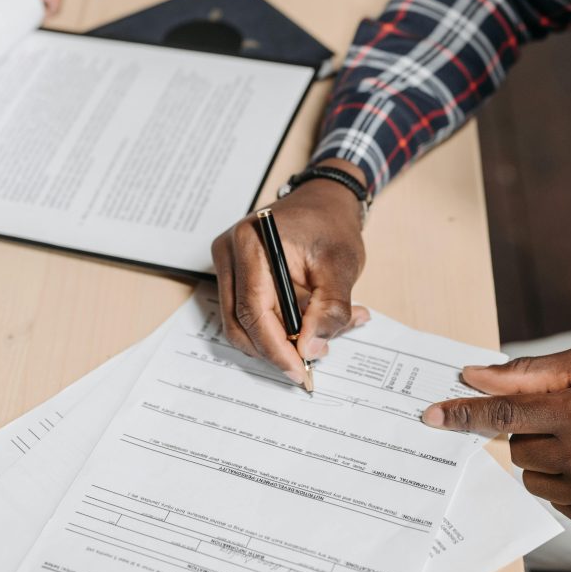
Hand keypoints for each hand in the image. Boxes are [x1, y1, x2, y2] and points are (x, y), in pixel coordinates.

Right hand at [211, 162, 369, 384]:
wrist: (325, 201)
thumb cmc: (331, 225)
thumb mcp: (341, 265)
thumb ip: (330, 309)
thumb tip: (310, 349)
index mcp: (251, 243)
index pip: (253, 309)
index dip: (275, 347)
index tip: (299, 370)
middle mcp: (230, 252)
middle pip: (240, 320)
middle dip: (275, 349)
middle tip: (309, 362)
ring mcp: (229, 262)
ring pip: (242, 322)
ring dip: (277, 339)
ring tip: (320, 334)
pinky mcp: (235, 273)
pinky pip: (248, 311)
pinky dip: (277, 326)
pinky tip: (309, 322)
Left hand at [422, 346, 570, 532]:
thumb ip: (525, 372)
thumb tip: (475, 376)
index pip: (504, 413)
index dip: (465, 413)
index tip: (433, 415)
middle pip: (516, 447)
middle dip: (529, 432)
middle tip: (561, 420)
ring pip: (531, 477)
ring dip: (543, 460)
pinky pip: (555, 500)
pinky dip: (564, 483)